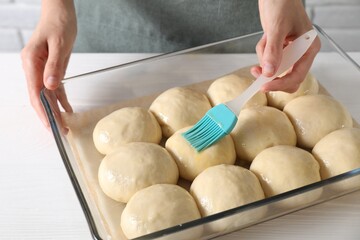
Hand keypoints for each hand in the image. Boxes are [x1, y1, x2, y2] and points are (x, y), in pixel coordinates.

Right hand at [21, 0, 75, 128]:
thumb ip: (55, 66)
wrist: (60, 12)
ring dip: (55, 110)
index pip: (35, 93)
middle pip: (40, 97)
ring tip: (64, 125)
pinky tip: (67, 109)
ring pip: (47, 95)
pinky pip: (55, 88)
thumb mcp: (59, 44)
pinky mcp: (51, 69)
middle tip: (60, 131)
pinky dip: (61, 99)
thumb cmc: (58, 23)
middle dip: (49, 115)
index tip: (50, 125)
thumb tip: (50, 86)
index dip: (42, 111)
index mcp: (31, 62)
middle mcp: (34, 68)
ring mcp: (42, 70)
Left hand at [252, 0, 320, 92]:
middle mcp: (301, 52)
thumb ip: (273, 51)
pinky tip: (264, 38)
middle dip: (271, 75)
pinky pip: (268, 59)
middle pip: (287, 77)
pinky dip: (262, 52)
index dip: (280, 84)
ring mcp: (290, 51)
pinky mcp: (279, 48)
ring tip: (265, 40)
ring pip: (274, 68)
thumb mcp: (277, 28)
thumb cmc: (282, 4)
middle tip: (257, 72)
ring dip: (264, 57)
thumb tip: (269, 72)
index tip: (264, 86)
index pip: (297, 75)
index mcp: (308, 48)